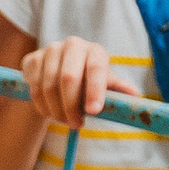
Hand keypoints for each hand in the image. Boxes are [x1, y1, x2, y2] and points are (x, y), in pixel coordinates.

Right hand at [21, 36, 136, 126]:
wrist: (61, 74)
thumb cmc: (89, 81)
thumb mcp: (106, 85)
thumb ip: (118, 90)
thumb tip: (136, 97)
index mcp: (95, 51)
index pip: (96, 68)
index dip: (94, 90)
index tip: (93, 111)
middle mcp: (73, 45)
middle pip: (68, 77)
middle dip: (71, 106)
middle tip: (76, 124)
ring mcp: (50, 50)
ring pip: (48, 85)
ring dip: (55, 109)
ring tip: (63, 120)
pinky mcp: (32, 59)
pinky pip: (34, 86)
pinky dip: (41, 105)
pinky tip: (49, 112)